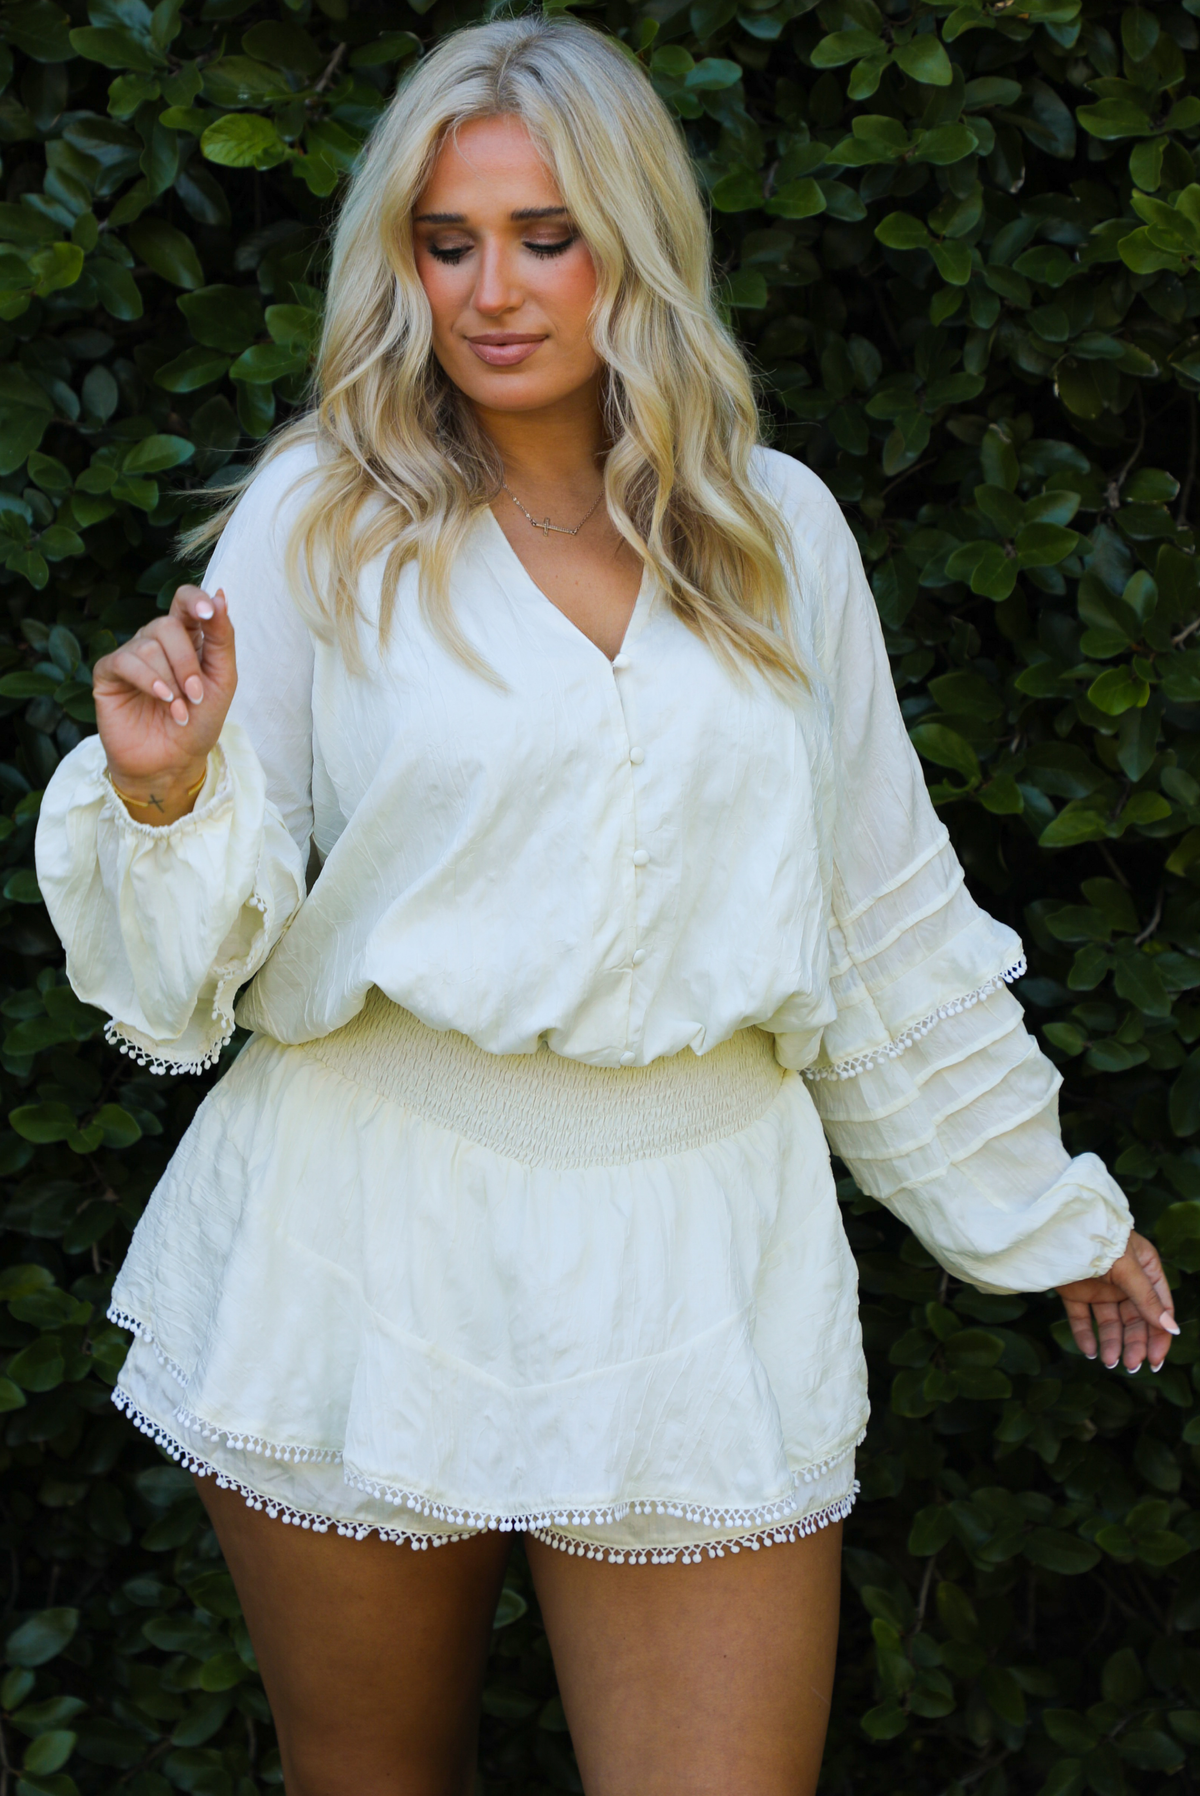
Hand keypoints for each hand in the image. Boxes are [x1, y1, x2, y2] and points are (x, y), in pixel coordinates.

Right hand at [93, 586, 236, 824]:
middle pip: (168, 625)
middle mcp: (156, 642)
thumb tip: (219, 594)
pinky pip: (125, 661)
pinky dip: (148, 680)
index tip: (210, 611)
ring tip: (179, 711)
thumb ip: (222, 638)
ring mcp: (131, 656)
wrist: (173, 762)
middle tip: (196, 697)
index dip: (196, 600)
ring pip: (149, 645)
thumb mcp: (222, 680)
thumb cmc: (199, 722)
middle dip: (187, 663)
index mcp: (186, 638)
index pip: (185, 601)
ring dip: (171, 682)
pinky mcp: (108, 674)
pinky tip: (162, 699)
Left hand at [1056, 1230, 1177, 1373]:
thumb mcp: (1128, 1269)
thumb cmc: (1100, 1238)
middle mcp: (1125, 1281)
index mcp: (1145, 1270)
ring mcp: (1099, 1287)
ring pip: (1110, 1322)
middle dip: (1134, 1343)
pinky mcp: (1075, 1291)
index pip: (1158, 1308)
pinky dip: (1085, 1335)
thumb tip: (1171, 1328)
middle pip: (1135, 1319)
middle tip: (1131, 1365)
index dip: (1159, 1335)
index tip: (1155, 1360)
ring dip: (1111, 1343)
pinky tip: (1089, 1351)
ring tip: (1109, 1361)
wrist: (1058, 1225)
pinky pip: (1082, 1318)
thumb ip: (1147, 1299)